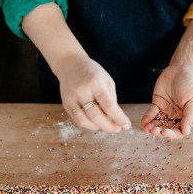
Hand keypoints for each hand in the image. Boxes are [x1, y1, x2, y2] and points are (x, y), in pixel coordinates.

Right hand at [21, 3, 129, 132]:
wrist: (70, 65)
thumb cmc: (92, 73)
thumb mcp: (107, 81)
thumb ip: (111, 99)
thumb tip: (115, 119)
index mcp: (95, 83)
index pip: (109, 106)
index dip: (119, 118)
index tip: (126, 126)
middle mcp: (82, 91)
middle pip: (96, 116)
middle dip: (109, 126)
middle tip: (117, 129)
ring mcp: (72, 98)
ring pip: (85, 121)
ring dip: (98, 128)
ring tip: (106, 125)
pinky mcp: (66, 104)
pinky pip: (77, 120)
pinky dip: (88, 125)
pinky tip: (95, 123)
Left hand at [141, 64, 192, 138]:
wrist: (182, 68)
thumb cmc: (191, 84)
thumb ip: (190, 117)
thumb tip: (186, 132)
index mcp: (186, 117)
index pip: (179, 131)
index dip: (171, 134)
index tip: (164, 132)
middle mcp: (176, 116)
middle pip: (167, 128)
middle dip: (159, 131)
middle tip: (154, 130)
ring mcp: (166, 110)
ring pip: (158, 122)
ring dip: (152, 127)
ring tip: (147, 128)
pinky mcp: (157, 103)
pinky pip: (151, 114)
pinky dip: (147, 119)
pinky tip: (143, 122)